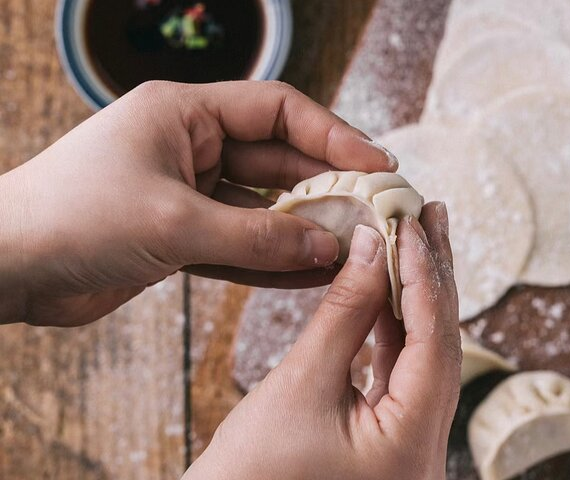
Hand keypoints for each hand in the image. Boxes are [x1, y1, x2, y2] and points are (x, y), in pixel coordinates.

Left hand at [0, 81, 396, 325]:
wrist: (8, 267)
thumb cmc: (74, 219)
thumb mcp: (176, 223)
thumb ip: (258, 238)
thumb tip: (327, 248)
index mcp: (186, 113)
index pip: (278, 110)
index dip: (334, 135)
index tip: (377, 164)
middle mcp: (192, 147)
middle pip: (278, 161)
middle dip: (326, 188)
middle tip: (374, 213)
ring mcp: (189, 193)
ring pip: (263, 209)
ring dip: (305, 230)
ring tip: (353, 249)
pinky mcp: (182, 236)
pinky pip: (241, 245)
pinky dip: (273, 260)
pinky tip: (312, 273)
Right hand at [183, 202, 460, 479]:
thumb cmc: (249, 475)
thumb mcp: (301, 384)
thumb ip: (344, 312)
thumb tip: (371, 247)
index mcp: (411, 447)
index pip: (434, 342)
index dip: (423, 275)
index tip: (410, 223)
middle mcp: (424, 451)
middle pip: (440, 345)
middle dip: (432, 275)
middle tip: (429, 214)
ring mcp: (407, 447)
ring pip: (422, 354)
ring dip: (414, 294)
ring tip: (411, 238)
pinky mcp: (387, 439)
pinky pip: (399, 371)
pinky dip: (392, 326)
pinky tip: (385, 287)